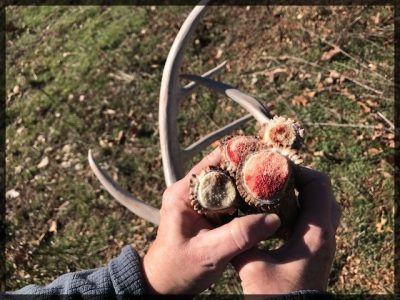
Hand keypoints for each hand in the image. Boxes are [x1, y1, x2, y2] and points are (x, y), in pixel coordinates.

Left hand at [142, 148, 280, 293]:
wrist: (166, 285)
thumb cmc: (178, 269)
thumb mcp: (209, 253)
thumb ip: (238, 235)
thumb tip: (272, 219)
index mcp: (183, 193)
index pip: (214, 162)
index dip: (240, 156)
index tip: (266, 156)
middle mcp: (191, 192)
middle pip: (225, 171)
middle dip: (250, 170)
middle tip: (278, 171)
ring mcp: (201, 202)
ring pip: (231, 186)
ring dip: (251, 186)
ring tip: (277, 183)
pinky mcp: (209, 214)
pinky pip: (232, 201)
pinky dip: (248, 201)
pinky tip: (266, 202)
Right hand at [232, 167, 340, 293]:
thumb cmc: (278, 297)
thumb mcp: (252, 267)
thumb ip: (240, 240)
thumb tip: (224, 221)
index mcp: (315, 231)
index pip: (319, 184)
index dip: (298, 169)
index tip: (273, 167)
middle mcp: (325, 233)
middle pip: (322, 191)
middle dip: (298, 179)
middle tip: (273, 177)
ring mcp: (323, 242)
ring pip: (320, 204)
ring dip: (299, 194)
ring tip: (273, 192)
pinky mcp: (317, 250)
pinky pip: (314, 218)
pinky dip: (299, 209)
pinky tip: (274, 214)